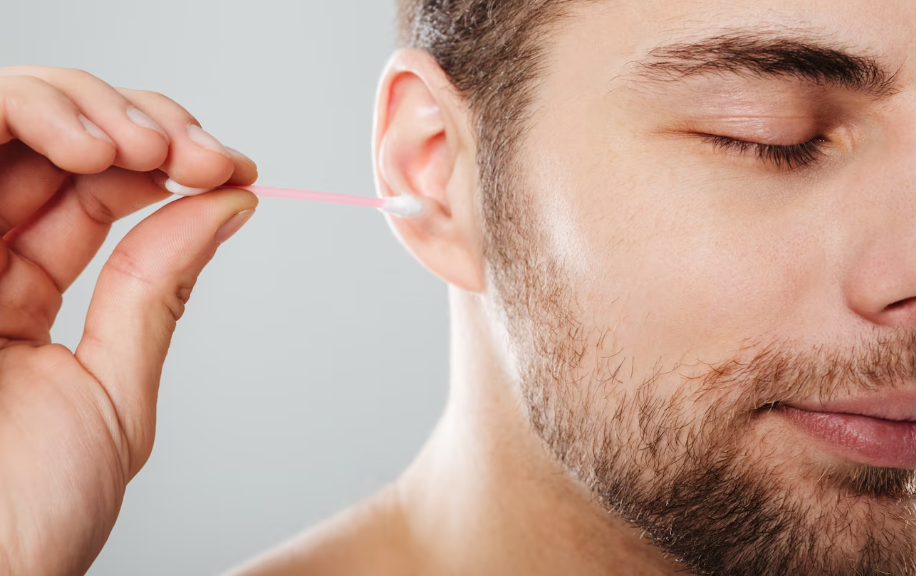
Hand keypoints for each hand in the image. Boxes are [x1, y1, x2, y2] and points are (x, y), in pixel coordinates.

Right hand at [0, 66, 258, 574]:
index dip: (163, 167)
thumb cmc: (29, 513)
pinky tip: (96, 150)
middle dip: (137, 130)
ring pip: (8, 131)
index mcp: (19, 300)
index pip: (93, 196)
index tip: (231, 170)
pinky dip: (26, 124)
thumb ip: (156, 292)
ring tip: (152, 150)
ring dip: (88, 117)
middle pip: (52, 150)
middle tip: (199, 152)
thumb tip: (227, 204)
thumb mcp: (112, 392)